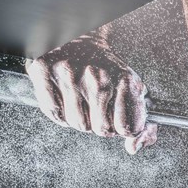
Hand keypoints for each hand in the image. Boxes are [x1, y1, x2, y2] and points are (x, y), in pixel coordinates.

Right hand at [26, 34, 156, 153]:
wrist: (81, 38)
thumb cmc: (109, 71)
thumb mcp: (136, 93)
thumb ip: (143, 127)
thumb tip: (133, 148)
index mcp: (126, 82)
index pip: (127, 128)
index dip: (122, 129)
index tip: (118, 120)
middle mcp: (98, 78)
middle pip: (100, 130)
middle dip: (100, 124)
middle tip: (97, 108)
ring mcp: (70, 75)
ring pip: (77, 124)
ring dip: (79, 119)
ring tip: (82, 101)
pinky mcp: (44, 72)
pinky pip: (53, 113)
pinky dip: (59, 112)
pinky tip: (65, 97)